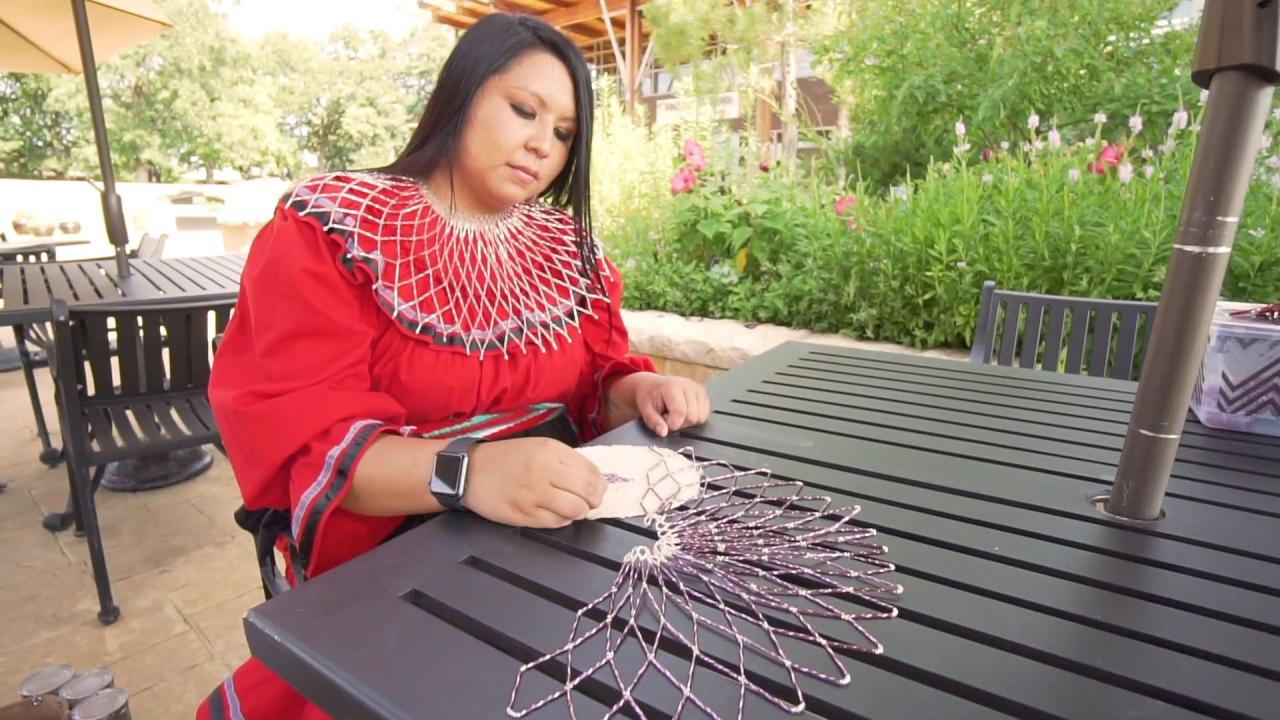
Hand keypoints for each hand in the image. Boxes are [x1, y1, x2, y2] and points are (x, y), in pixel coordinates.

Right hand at [462, 437, 605, 527]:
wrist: (469, 471)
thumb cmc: (506, 458)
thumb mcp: (538, 447)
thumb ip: (565, 460)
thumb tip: (593, 480)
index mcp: (550, 450)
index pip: (591, 471)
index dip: (600, 484)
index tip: (597, 488)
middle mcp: (543, 471)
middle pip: (588, 492)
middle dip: (594, 500)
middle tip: (590, 501)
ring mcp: (533, 495)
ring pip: (575, 510)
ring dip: (579, 512)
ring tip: (573, 508)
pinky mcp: (523, 515)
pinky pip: (556, 523)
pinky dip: (562, 520)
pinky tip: (556, 513)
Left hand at [626, 374, 710, 436]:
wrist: (651, 384)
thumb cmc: (648, 395)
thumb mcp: (645, 409)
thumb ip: (654, 422)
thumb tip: (664, 432)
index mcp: (673, 386)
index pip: (680, 412)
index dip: (672, 424)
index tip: (663, 421)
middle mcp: (689, 385)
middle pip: (692, 417)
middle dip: (680, 422)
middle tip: (668, 416)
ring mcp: (698, 389)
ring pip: (701, 417)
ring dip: (688, 421)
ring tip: (676, 413)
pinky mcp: (703, 394)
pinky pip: (705, 415)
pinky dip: (695, 418)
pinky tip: (684, 412)